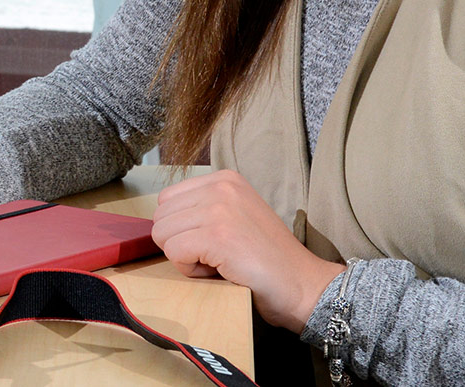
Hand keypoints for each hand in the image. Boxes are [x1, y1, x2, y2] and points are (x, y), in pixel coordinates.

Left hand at [150, 169, 344, 329]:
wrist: (304, 285)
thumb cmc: (267, 260)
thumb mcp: (234, 217)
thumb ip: (201, 210)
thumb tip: (160, 222)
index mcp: (225, 179)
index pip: (167, 200)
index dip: (183, 230)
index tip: (215, 242)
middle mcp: (221, 186)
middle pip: (160, 217)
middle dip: (179, 243)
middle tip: (216, 256)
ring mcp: (219, 209)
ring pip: (163, 235)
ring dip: (185, 258)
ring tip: (220, 262)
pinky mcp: (217, 235)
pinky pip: (174, 252)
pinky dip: (190, 270)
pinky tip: (220, 271)